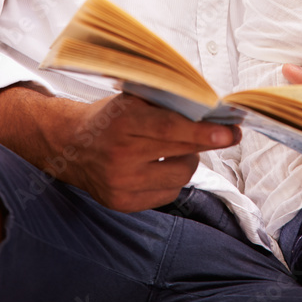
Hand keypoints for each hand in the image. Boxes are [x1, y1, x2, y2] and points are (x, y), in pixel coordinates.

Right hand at [59, 93, 238, 210]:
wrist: (71, 146)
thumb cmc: (110, 117)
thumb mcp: (132, 97)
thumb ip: (166, 100)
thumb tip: (210, 106)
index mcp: (123, 121)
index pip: (169, 128)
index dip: (202, 131)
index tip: (230, 132)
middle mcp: (120, 154)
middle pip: (179, 152)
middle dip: (209, 143)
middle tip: (227, 134)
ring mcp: (121, 183)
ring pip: (180, 175)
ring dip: (188, 160)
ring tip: (177, 148)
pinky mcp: (122, 204)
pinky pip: (168, 193)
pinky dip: (172, 178)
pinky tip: (160, 166)